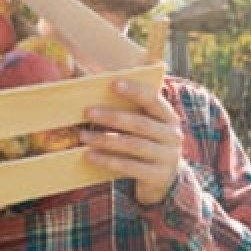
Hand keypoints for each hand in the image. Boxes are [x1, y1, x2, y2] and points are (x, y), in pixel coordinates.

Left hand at [81, 79, 182, 205]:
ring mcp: (167, 157)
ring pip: (133, 145)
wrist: (165, 180)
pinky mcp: (157, 176)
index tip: (113, 83)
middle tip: (88, 112)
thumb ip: (123, 104)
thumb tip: (78, 70)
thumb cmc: (145, 142)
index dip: (135, 90)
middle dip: (113, 117)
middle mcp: (171, 135)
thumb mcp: (142, 124)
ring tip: (83, 136)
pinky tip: (90, 156)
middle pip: (140, 123)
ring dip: (106, 140)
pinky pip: (130, 167)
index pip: (153, 99)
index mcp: (168, 117)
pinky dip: (108, 161)